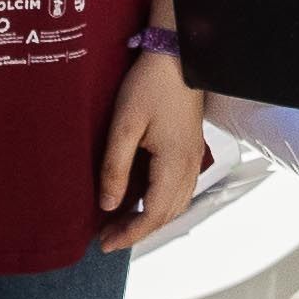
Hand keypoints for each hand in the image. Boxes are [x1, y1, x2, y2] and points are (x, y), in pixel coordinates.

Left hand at [99, 42, 206, 252]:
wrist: (177, 55)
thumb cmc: (150, 85)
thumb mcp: (124, 125)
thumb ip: (115, 167)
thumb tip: (108, 204)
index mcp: (174, 163)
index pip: (153, 214)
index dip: (129, 233)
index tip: (103, 243)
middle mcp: (190, 166)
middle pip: (167, 214)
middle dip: (138, 230)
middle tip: (107, 237)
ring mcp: (194, 157)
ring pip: (176, 203)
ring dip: (151, 218)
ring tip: (121, 222)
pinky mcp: (191, 148)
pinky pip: (180, 188)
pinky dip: (161, 203)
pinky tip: (142, 198)